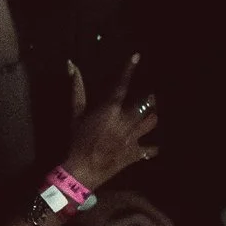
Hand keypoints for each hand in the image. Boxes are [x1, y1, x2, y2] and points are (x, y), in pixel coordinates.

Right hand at [62, 54, 160, 192]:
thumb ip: (77, 89)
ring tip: (152, 114)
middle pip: (146, 104)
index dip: (129, 69)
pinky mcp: (137, 152)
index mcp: (111, 109)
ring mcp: (133, 137)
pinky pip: (153, 149)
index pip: (122, 85)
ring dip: (153, 117)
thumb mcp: (75, 114)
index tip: (137, 56)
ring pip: (153, 122)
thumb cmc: (77, 139)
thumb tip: (71, 65)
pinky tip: (152, 144)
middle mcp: (126, 120)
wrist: (83, 168)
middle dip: (150, 98)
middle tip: (151, 95)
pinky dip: (153, 147)